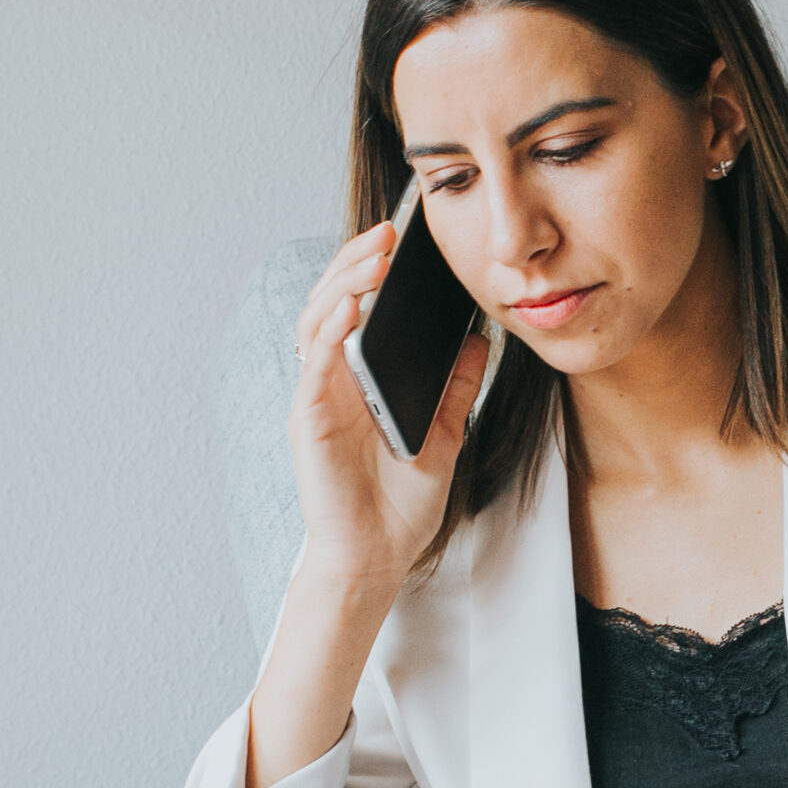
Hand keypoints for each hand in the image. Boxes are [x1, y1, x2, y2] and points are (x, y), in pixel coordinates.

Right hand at [290, 224, 488, 591]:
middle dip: (357, 261)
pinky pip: (315, 364)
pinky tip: (353, 307)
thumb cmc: (401, 502)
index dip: (373, 270)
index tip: (404, 239)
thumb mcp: (445, 432)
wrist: (379, 555)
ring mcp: (317, 397)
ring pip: (318, 322)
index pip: (360, 309)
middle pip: (332, 302)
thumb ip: (456, 385)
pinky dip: (331, 331)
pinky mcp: (308, 419)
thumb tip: (478, 337)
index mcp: (360, 378)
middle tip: (388, 232)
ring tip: (374, 255)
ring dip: (344, 284)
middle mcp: (332, 380)